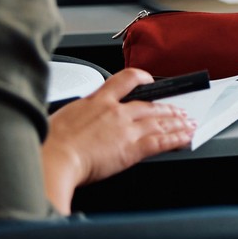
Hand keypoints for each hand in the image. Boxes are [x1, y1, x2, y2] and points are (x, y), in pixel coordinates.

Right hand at [40, 69, 195, 211]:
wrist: (53, 159)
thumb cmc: (50, 144)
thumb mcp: (63, 116)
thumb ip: (80, 113)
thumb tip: (81, 117)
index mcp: (97, 100)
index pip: (126, 80)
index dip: (143, 78)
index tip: (150, 82)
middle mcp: (115, 111)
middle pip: (150, 104)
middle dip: (168, 108)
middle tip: (178, 111)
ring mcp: (125, 129)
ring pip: (159, 121)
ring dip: (177, 123)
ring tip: (187, 124)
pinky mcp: (131, 149)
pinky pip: (160, 141)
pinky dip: (176, 139)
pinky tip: (184, 138)